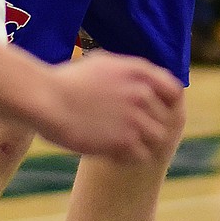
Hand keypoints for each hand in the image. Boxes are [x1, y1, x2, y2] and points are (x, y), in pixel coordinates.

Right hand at [41, 51, 183, 162]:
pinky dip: (128, 157)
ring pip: (157, 138)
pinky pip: (142, 156)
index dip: (166, 103)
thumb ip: (126, 70)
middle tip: (131, 132)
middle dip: (150, 125)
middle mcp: (142, 93)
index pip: (173, 90)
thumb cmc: (64, 80)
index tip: (153, 113)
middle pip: (166, 117)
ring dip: (142, 142)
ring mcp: (135, 118)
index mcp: (138, 71)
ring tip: (121, 144)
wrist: (45, 98)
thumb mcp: (101, 63)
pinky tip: (111, 153)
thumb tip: (138, 77)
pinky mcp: (124, 141)